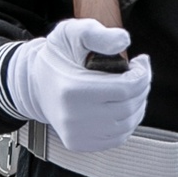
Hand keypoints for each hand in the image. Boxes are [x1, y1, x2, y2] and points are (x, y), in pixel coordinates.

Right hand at [5, 18, 151, 151]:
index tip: (142, 61)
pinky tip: (124, 105)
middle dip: (142, 87)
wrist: (35, 83)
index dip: (142, 74)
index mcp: (72, 89)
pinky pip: (116, 138)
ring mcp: (75, 134)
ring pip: (126, 125)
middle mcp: (73, 117)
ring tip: (134, 88)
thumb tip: (124, 40)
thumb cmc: (57, 56)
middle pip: (128, 107)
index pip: (125, 88)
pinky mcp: (78, 143)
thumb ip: (98, 33)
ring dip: (138, 104)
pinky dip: (127, 121)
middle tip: (140, 73)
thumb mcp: (72, 32)